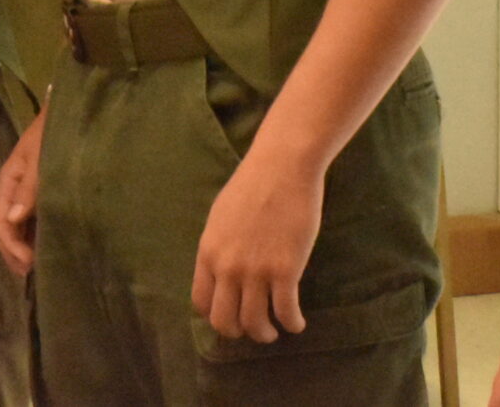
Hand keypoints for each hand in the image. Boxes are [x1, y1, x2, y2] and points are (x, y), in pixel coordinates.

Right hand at [0, 104, 44, 275]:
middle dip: (14, 252)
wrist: (72, 111)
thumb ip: (30, 187)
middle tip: (31, 274)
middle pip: (5, 229)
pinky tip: (45, 247)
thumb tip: (13, 220)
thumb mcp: (42, 157)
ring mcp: (26, 192)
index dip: (12, 246)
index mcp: (8, 181)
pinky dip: (35, 236)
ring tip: (38, 267)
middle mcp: (13, 190)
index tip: (29, 263)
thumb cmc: (55, 132)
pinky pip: (32, 220)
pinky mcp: (41, 192)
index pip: (1, 222)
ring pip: (18, 227)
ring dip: (24, 247)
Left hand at [192, 140, 324, 342]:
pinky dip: (292, 324)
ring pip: (255, 323)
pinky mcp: (286, 270)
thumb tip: (221, 269)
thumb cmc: (254, 183)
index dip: (216, 316)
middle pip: (225, 321)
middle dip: (239, 332)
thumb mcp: (221, 216)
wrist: (283, 165)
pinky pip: (286, 311)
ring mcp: (256, 271)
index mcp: (208, 253)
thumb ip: (219, 246)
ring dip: (265, 334)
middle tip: (253, 329)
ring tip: (274, 332)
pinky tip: (297, 324)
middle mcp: (227, 268)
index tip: (230, 316)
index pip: (202, 303)